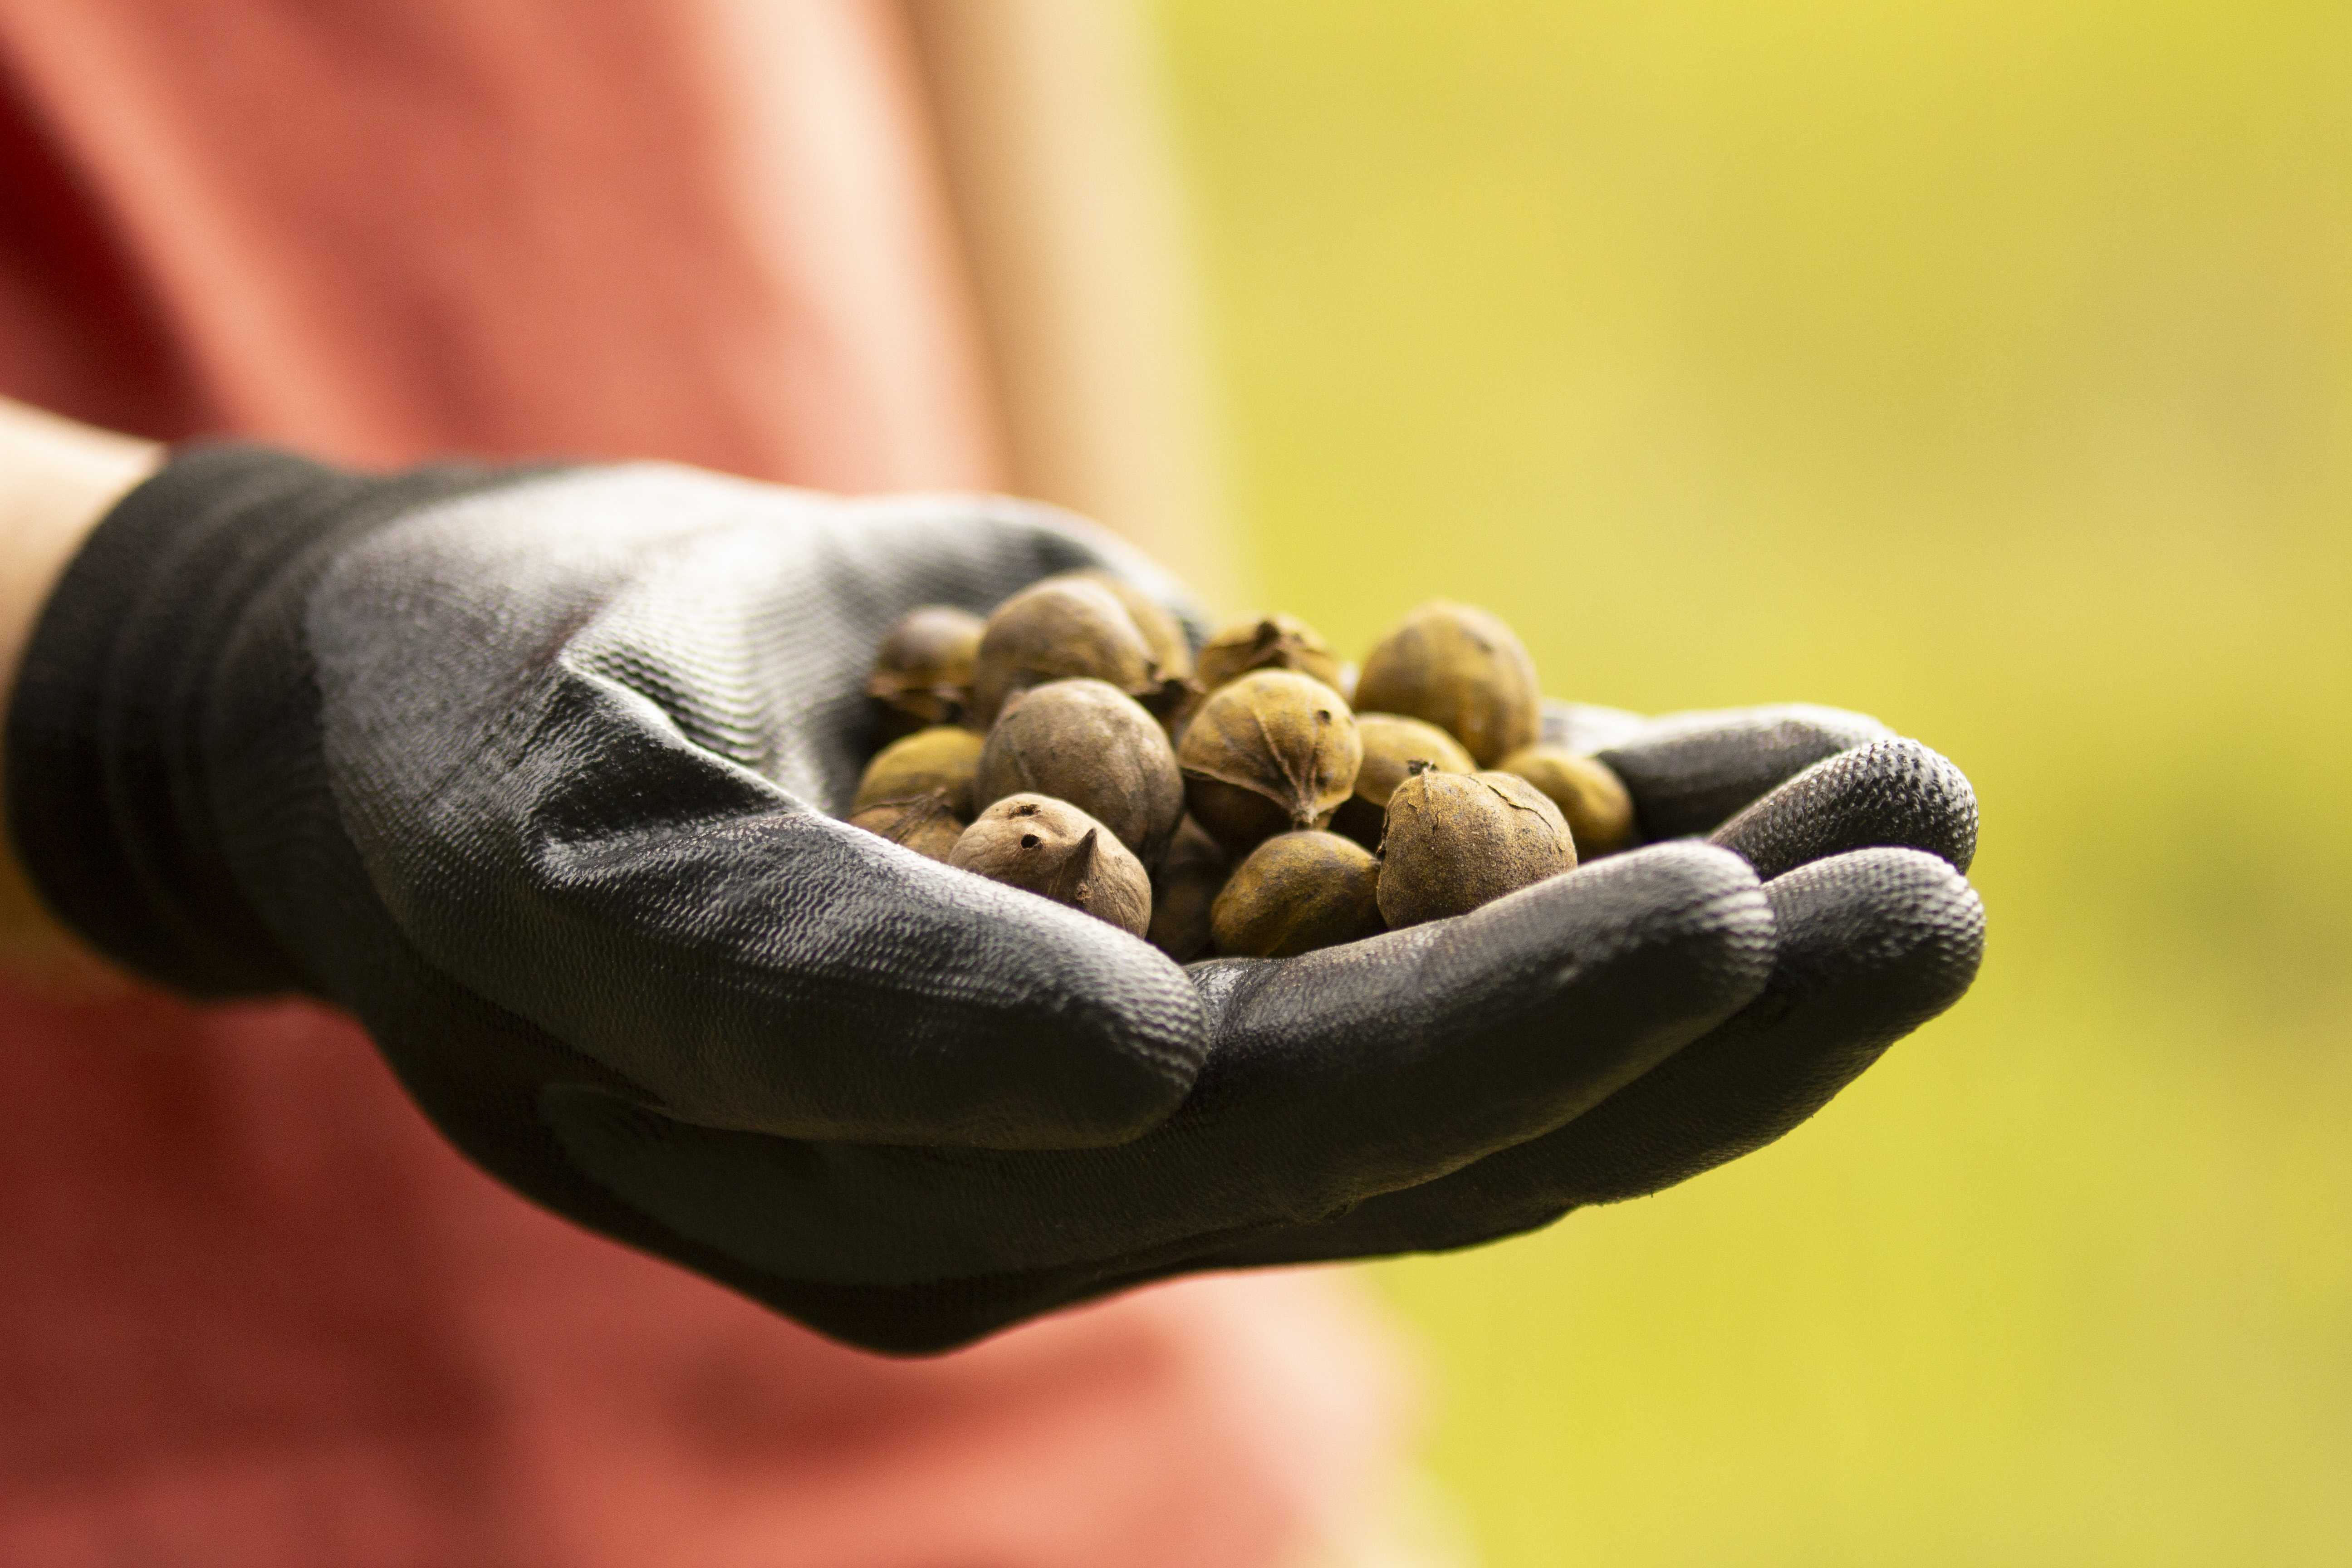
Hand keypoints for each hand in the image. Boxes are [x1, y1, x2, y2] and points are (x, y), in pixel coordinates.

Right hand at [6, 446, 1981, 1351]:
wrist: (437, 697)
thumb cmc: (466, 736)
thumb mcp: (568, 839)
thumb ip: (812, 986)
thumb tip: (1134, 1074)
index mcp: (902, 1173)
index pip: (1233, 1135)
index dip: (1477, 1042)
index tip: (1711, 925)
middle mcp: (1042, 1149)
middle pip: (1412, 1112)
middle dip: (1688, 1012)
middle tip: (1933, 894)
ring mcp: (1119, 1038)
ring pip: (1459, 1020)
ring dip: (1706, 920)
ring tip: (1931, 820)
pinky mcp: (1164, 912)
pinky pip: (1413, 895)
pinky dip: (1599, 822)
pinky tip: (1789, 768)